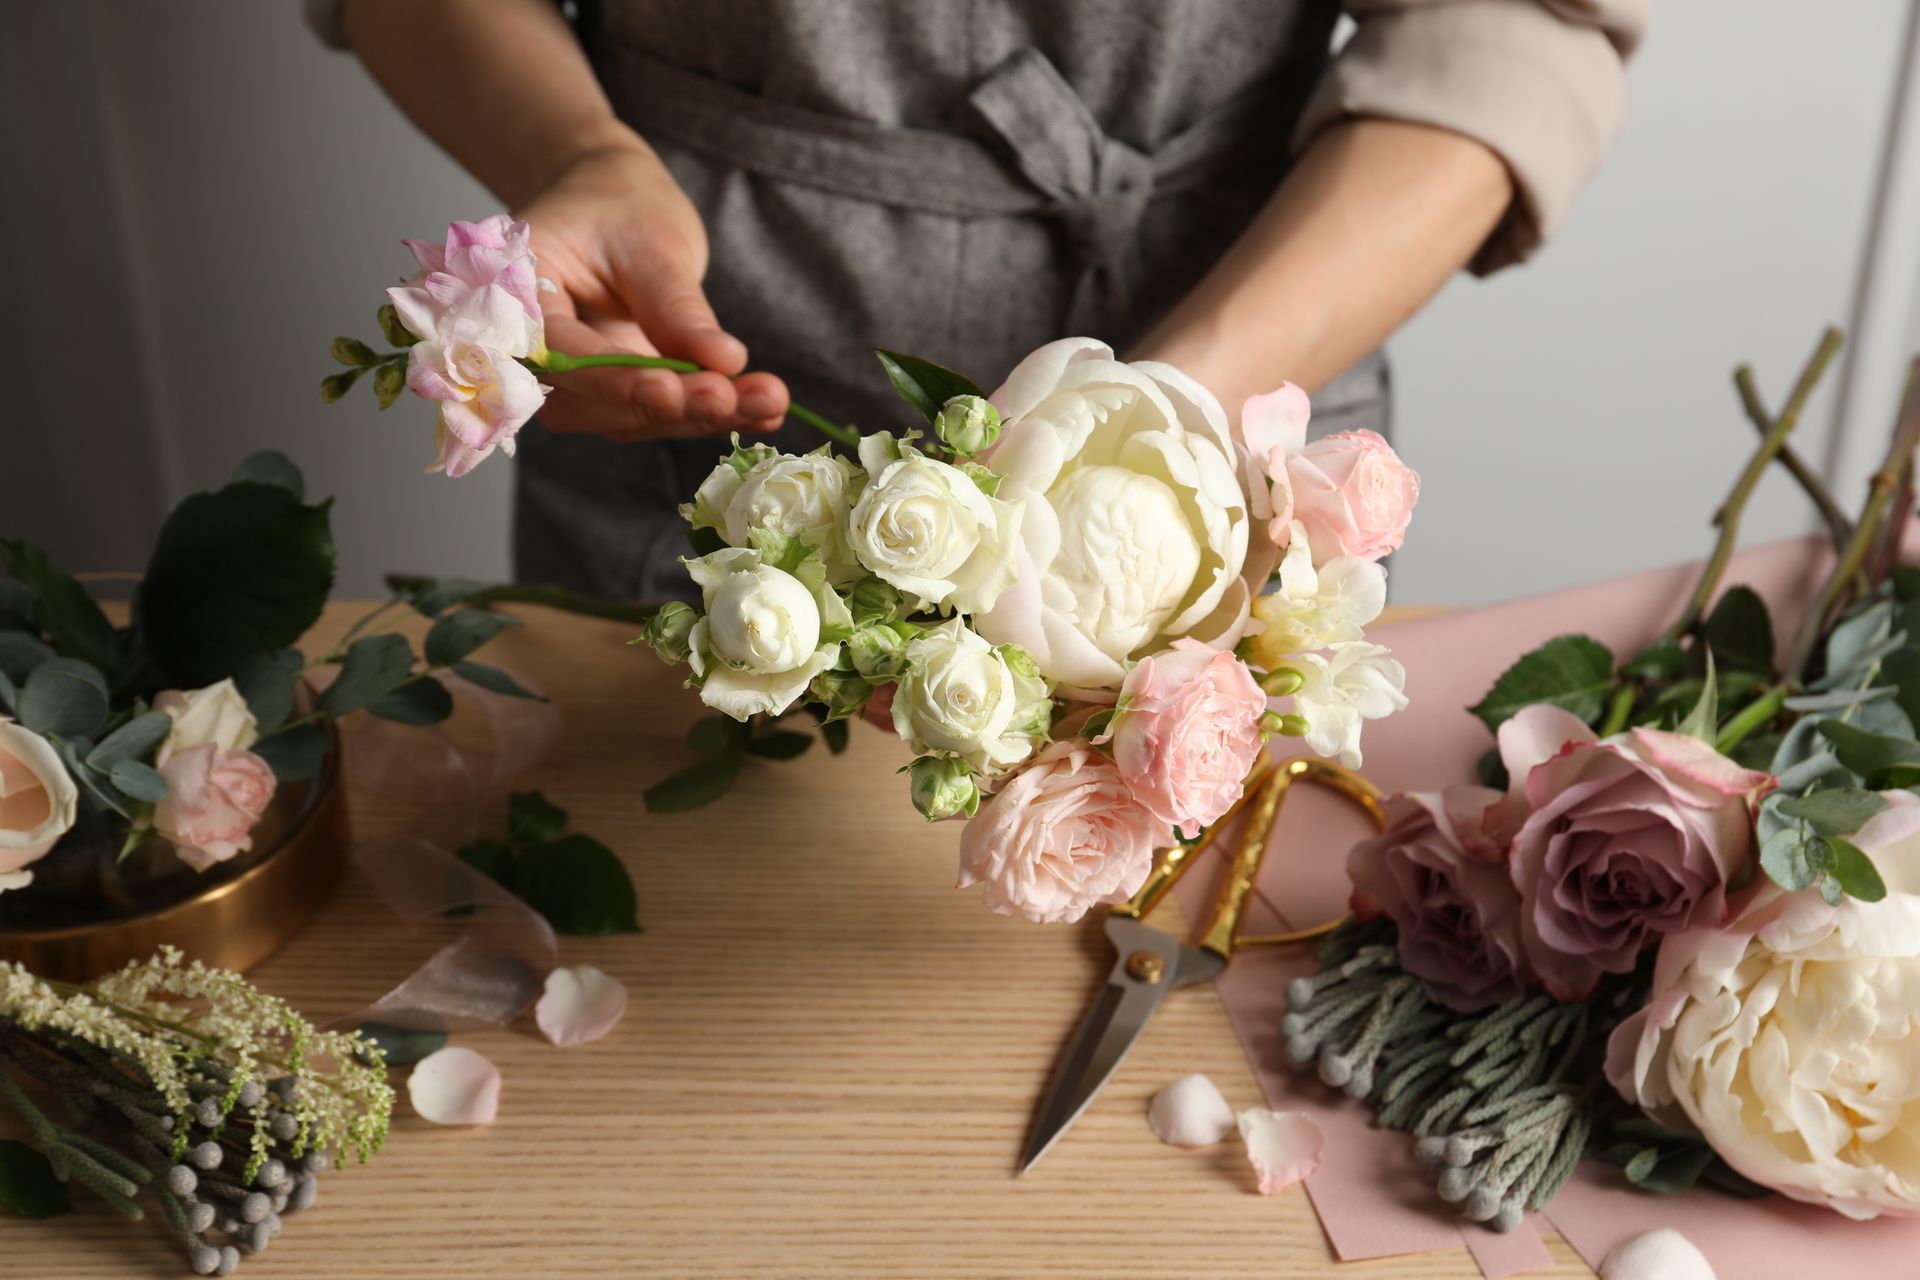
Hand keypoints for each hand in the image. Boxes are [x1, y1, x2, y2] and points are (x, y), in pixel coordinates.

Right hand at [515, 144, 789, 439]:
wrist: (612, 203)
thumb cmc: (619, 206)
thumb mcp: (650, 241)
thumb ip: (676, 306)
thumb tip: (723, 361)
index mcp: (517, 295)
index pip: (560, 353)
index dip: (615, 379)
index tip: (671, 390)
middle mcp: (534, 351)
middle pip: (590, 402)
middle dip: (665, 408)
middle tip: (731, 398)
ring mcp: (573, 381)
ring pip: (626, 420)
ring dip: (697, 419)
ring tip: (766, 401)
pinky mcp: (614, 395)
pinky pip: (655, 415)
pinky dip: (709, 415)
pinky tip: (763, 410)